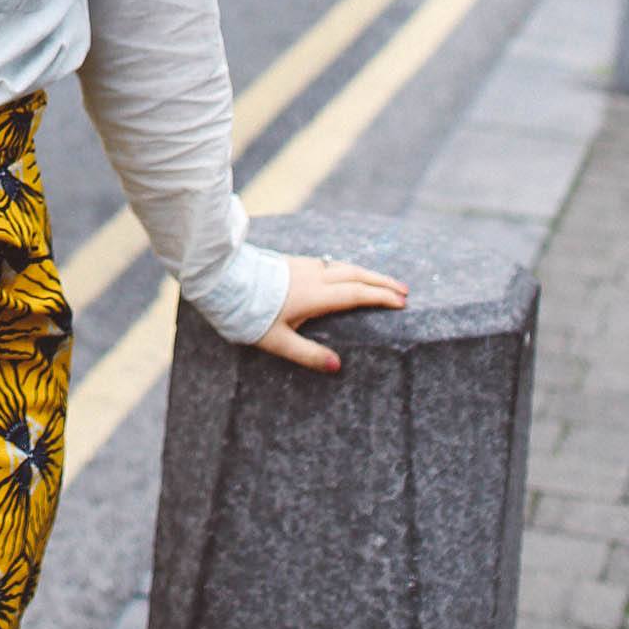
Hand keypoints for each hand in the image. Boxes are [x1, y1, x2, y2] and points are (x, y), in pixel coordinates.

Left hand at [253, 253, 408, 372]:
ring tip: (383, 282)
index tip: (401, 302)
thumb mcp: (276, 340)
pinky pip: (331, 264)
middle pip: (356, 275)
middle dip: (382, 282)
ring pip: (344, 266)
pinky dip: (349, 269)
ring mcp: (305, 266)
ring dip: (367, 273)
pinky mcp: (295, 263)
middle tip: (404, 290)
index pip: (357, 294)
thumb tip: (336, 366)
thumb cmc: (248, 313)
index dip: (381, 297)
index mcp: (315, 295)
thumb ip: (306, 354)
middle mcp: (314, 276)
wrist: (224, 279)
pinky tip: (348, 274)